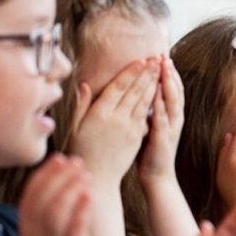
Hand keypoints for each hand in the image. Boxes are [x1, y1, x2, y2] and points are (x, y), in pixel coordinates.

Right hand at [18, 154, 98, 235]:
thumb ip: (50, 209)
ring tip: (85, 175)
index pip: (30, 195)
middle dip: (60, 177)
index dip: (45, 174)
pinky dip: (81, 211)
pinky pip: (73, 232)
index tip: (60, 158)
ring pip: (56, 214)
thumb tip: (63, 174)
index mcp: (27, 230)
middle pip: (44, 200)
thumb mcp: (46, 234)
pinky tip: (89, 196)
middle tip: (77, 162)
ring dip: (71, 190)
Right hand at [68, 58, 159, 183]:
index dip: (130, 72)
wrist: (97, 177)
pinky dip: (153, 102)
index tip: (140, 60)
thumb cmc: (81, 151)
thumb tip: (84, 85)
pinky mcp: (137, 137)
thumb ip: (81, 105)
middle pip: (134, 91)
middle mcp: (116, 119)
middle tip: (155, 58)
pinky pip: (146, 115)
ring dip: (153, 84)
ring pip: (143, 101)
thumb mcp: (75, 127)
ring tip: (160, 70)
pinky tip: (159, 92)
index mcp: (99, 114)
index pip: (118, 87)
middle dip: (146, 73)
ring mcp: (129, 128)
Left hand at [138, 56, 184, 182]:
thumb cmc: (150, 152)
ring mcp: (171, 128)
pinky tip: (155, 92)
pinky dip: (159, 104)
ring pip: (172, 100)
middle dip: (170, 72)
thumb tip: (143, 93)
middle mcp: (175, 119)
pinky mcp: (163, 138)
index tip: (162, 56)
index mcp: (172, 115)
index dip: (169, 72)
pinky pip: (162, 118)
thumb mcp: (150, 125)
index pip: (173, 89)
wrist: (157, 177)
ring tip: (163, 67)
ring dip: (168, 83)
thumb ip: (149, 110)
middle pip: (175, 90)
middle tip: (164, 55)